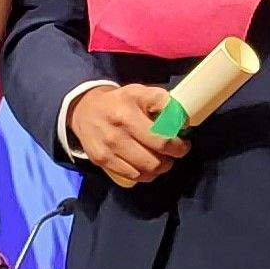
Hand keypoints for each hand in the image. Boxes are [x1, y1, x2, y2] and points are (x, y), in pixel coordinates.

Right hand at [69, 83, 188, 188]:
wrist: (85, 109)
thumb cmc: (120, 101)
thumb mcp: (140, 92)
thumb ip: (162, 102)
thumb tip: (183, 122)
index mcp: (129, 111)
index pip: (163, 137)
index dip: (179, 143)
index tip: (183, 141)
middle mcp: (118, 130)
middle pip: (157, 155)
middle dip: (173, 156)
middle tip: (176, 151)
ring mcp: (108, 147)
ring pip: (147, 169)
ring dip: (161, 167)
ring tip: (163, 159)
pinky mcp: (102, 160)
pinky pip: (133, 176)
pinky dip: (146, 174)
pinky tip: (149, 167)